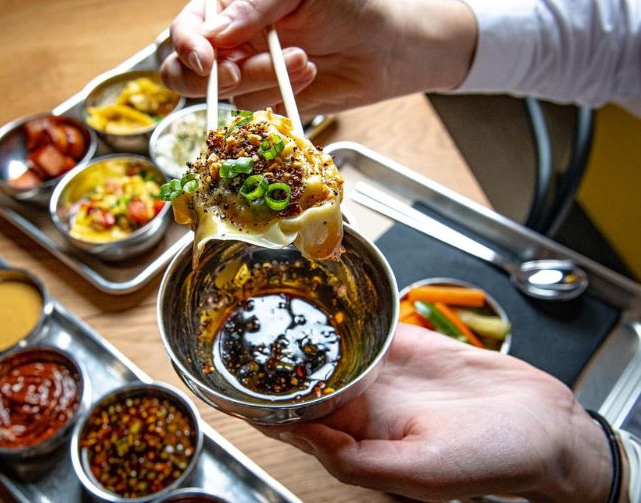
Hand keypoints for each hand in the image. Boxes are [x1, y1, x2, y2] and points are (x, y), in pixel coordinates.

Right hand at [160, 0, 476, 114]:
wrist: (387, 48)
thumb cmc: (350, 5)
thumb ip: (258, 0)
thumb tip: (216, 32)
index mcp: (232, 5)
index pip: (187, 27)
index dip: (187, 45)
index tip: (208, 59)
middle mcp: (233, 42)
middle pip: (186, 71)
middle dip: (211, 77)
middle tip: (241, 74)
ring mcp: (249, 75)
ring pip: (227, 93)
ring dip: (264, 79)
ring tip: (303, 60)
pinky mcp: (269, 102)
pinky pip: (255, 110)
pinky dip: (281, 95)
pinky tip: (308, 76)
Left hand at [256, 323, 611, 501]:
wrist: (546, 426)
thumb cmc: (494, 459)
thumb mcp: (424, 473)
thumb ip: (360, 461)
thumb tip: (306, 437)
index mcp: (360, 441)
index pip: (293, 422)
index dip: (256, 406)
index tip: (220, 385)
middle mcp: (363, 406)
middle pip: (300, 381)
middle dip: (265, 363)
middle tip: (228, 332)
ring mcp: (380, 372)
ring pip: (326, 350)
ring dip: (295, 333)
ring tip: (258, 306)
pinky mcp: (402, 345)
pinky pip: (361, 325)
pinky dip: (339, 312)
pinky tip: (315, 294)